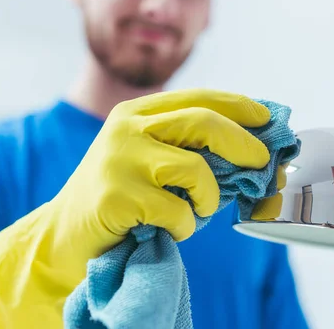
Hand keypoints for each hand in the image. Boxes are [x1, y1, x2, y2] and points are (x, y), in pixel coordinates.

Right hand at [0, 88, 273, 327]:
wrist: (66, 236)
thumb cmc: (117, 198)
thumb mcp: (149, 160)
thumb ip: (187, 148)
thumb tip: (252, 151)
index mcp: (136, 113)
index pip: (198, 98)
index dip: (239, 106)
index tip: (268, 119)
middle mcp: (127, 128)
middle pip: (202, 122)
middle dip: (243, 143)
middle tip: (261, 163)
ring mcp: (119, 160)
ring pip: (194, 169)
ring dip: (209, 198)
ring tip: (199, 211)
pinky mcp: (116, 196)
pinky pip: (177, 212)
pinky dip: (184, 227)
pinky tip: (169, 229)